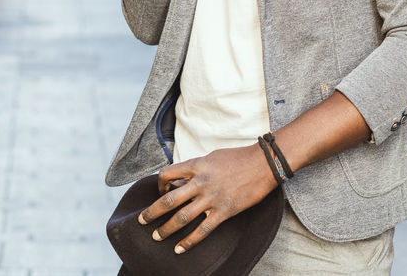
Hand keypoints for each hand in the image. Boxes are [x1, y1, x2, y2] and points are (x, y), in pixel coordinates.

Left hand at [138, 145, 276, 254]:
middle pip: (169, 199)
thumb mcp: (212, 157)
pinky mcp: (224, 211)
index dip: (159, 184)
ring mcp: (212, 198)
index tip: (159, 192)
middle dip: (152, 212)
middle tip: (142, 221)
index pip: (167, 174)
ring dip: (166, 229)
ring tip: (157, 236)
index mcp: (197, 165)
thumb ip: (196, 168)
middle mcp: (201, 182)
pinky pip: (202, 230)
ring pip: (182, 217)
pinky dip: (189, 242)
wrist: (264, 163)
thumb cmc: (239, 158)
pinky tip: (179, 249)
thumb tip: (182, 180)